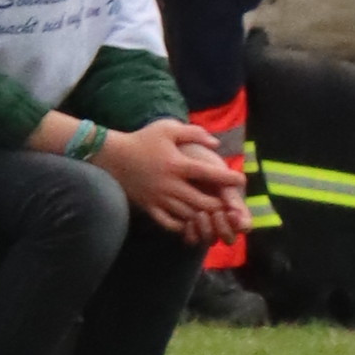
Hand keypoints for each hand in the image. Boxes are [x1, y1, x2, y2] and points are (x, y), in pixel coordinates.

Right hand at [103, 114, 246, 244]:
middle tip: (228, 203)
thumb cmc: (143, 139)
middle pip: (202, 201)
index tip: (242, 180)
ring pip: (188, 215)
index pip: (208, 173)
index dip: (228, 178)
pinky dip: (182, 225)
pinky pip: (169, 224)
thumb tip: (216, 145)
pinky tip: (190, 221)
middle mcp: (170, 185)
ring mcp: (159, 198)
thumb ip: (194, 133)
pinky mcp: (150, 207)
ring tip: (213, 214)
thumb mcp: (168, 128)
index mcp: (177, 164)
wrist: (112, 156)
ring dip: (203, 216)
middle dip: (218, 204)